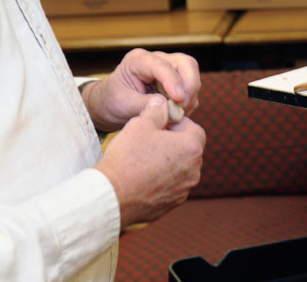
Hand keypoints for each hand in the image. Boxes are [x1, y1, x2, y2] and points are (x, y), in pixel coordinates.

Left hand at [82, 48, 200, 132]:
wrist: (111, 105)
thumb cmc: (113, 101)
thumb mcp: (123, 104)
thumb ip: (143, 104)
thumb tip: (166, 105)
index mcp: (138, 61)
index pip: (161, 65)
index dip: (173, 81)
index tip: (179, 99)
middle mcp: (157, 60)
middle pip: (185, 63)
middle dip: (190, 84)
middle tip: (184, 106)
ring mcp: (169, 69)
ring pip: (192, 75)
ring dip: (190, 96)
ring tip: (177, 114)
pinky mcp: (176, 82)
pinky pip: (191, 90)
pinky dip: (189, 103)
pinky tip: (177, 114)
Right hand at [96, 98, 205, 225]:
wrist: (112, 196)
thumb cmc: (128, 158)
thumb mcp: (141, 124)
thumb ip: (156, 110)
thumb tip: (162, 103)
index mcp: (191, 148)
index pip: (194, 129)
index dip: (178, 123)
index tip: (161, 124)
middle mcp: (194, 171)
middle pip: (189, 149)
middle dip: (174, 142)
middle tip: (152, 139)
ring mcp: (184, 190)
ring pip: (180, 168)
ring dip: (168, 161)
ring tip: (145, 158)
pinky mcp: (173, 203)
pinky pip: (172, 185)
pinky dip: (162, 179)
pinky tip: (143, 176)